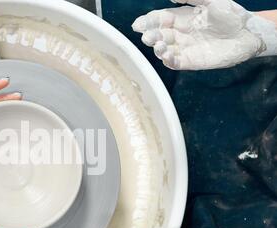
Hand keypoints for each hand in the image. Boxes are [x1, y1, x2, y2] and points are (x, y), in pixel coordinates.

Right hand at [132, 0, 276, 69]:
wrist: (248, 33)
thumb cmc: (231, 15)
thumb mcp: (211, 1)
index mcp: (181, 18)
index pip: (159, 20)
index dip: (148, 22)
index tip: (138, 25)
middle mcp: (179, 34)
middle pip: (159, 35)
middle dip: (150, 36)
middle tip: (147, 37)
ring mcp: (184, 48)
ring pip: (164, 50)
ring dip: (158, 49)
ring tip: (158, 46)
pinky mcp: (191, 61)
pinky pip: (175, 63)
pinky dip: (169, 61)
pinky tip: (166, 56)